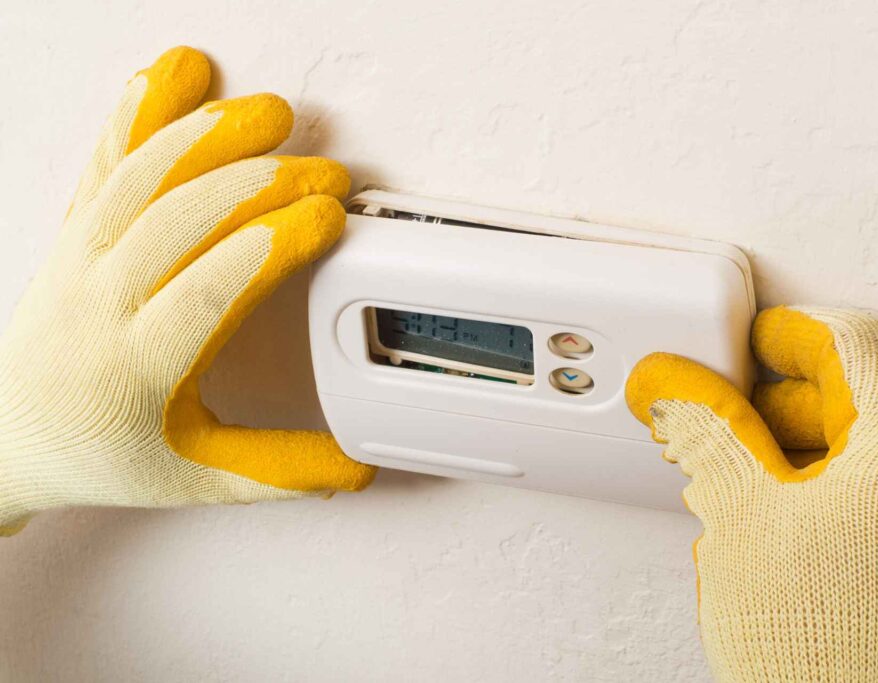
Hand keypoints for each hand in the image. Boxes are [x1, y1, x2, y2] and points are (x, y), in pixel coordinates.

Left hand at [0, 47, 374, 533]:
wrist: (6, 434)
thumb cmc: (101, 452)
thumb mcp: (197, 477)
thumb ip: (281, 471)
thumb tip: (356, 468)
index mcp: (138, 366)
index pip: (211, 289)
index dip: (274, 245)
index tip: (329, 220)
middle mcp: (102, 301)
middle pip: (180, 218)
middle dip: (263, 183)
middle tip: (326, 172)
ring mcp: (81, 255)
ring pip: (142, 177)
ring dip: (210, 135)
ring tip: (272, 114)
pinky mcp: (74, 228)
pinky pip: (104, 157)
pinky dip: (140, 109)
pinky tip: (177, 75)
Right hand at [626, 306, 877, 680]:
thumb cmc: (808, 651)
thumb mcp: (739, 516)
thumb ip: (708, 429)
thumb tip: (676, 385)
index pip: (862, 346)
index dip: (797, 333)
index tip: (759, 342)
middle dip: (810, 393)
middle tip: (750, 413)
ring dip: (837, 439)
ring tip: (771, 474)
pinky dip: (871, 484)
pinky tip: (812, 515)